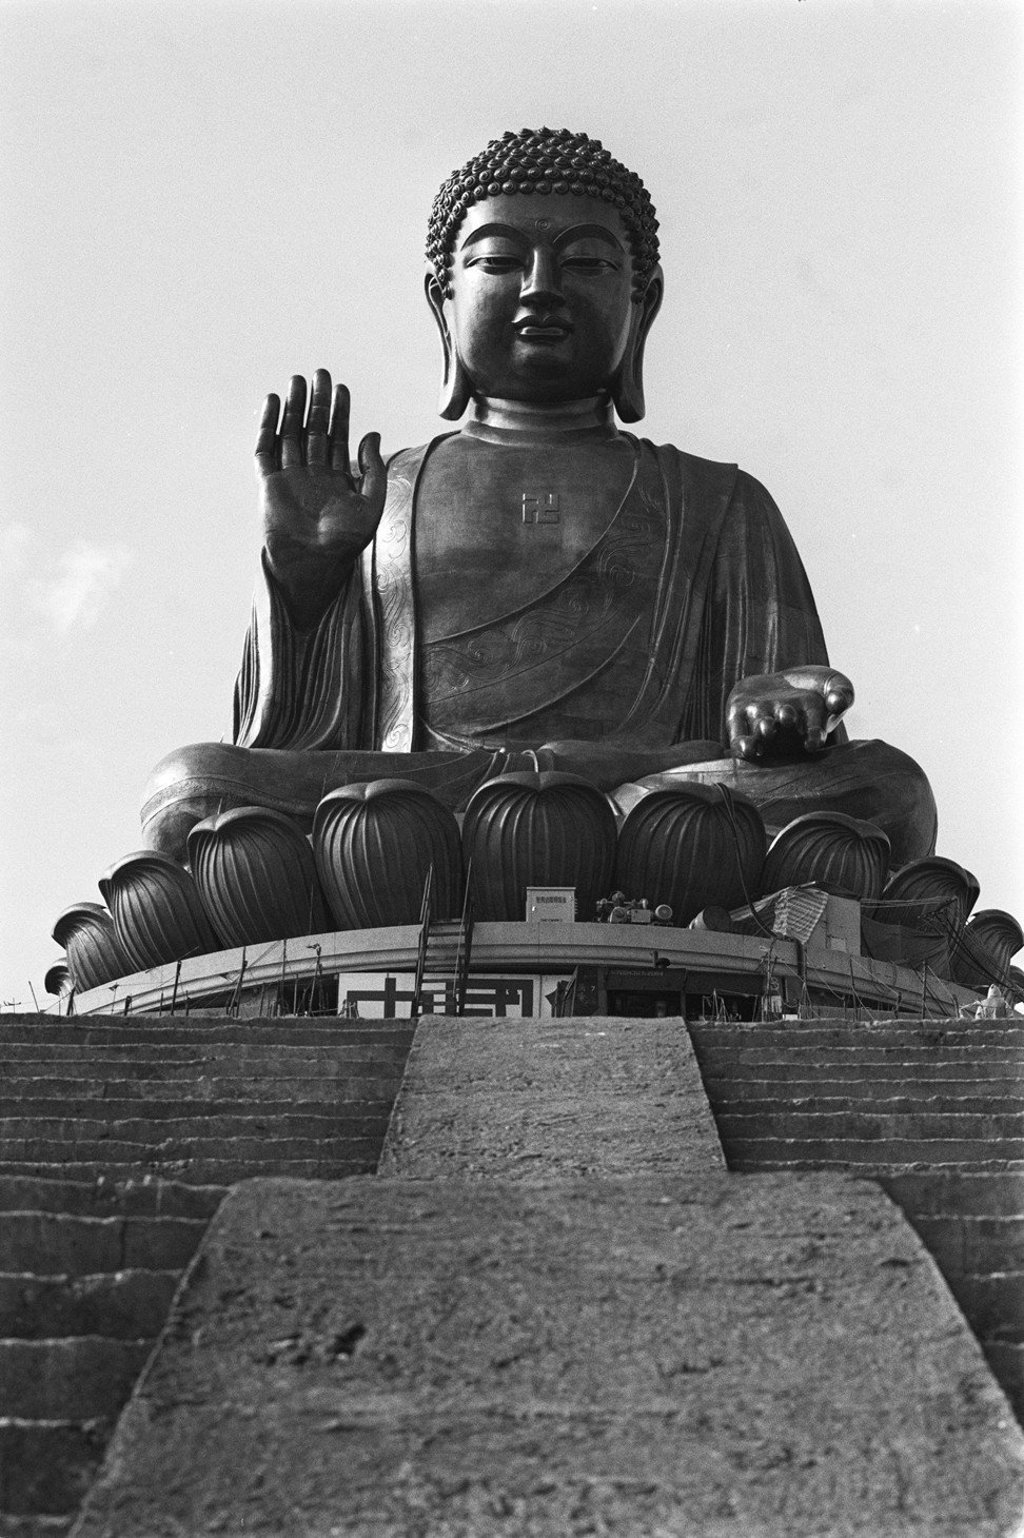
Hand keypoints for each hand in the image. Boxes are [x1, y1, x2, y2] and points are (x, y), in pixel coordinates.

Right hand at [256, 370, 385, 626]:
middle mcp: (312, 474)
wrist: (315, 563)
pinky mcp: (269, 483)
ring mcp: (289, 477)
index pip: (337, 436)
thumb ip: (373, 469)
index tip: (342, 388)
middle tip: (320, 373)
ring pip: (290, 433)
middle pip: (313, 429)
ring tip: (297, 379)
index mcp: (336, 478)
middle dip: (316, 402)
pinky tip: (273, 402)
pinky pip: (266, 449)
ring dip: (293, 407)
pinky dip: (268, 425)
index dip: (340, 412)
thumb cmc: (346, 541)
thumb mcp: (371, 503)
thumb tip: (372, 433)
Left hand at [726, 667, 853, 760]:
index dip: (813, 737)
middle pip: (784, 732)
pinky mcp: (739, 717)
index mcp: (809, 726)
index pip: (813, 734)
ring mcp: (761, 725)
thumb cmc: (815, 686)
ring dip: (763, 731)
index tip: (813, 741)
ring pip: (760, 734)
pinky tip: (743, 747)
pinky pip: (738, 735)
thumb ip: (842, 692)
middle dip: (784, 725)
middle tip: (786, 717)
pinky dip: (740, 742)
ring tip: (767, 727)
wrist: (784, 681)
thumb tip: (838, 701)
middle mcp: (784, 730)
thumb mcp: (834, 684)